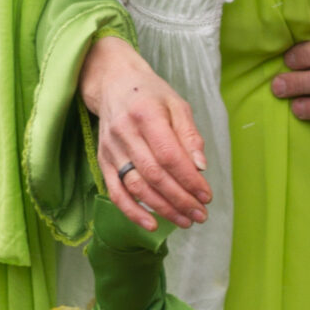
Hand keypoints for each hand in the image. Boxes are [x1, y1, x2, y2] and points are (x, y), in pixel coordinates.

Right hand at [79, 35, 211, 231]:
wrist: (113, 84)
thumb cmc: (151, 95)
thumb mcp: (177, 105)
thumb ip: (189, 135)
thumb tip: (201, 167)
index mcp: (146, 114)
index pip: (170, 155)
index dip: (189, 179)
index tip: (207, 196)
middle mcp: (125, 133)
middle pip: (155, 175)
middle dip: (180, 199)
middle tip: (201, 215)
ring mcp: (111, 149)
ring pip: (137, 187)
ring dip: (162, 209)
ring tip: (185, 221)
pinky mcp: (103, 162)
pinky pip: (115, 192)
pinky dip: (132, 212)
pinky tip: (151, 225)